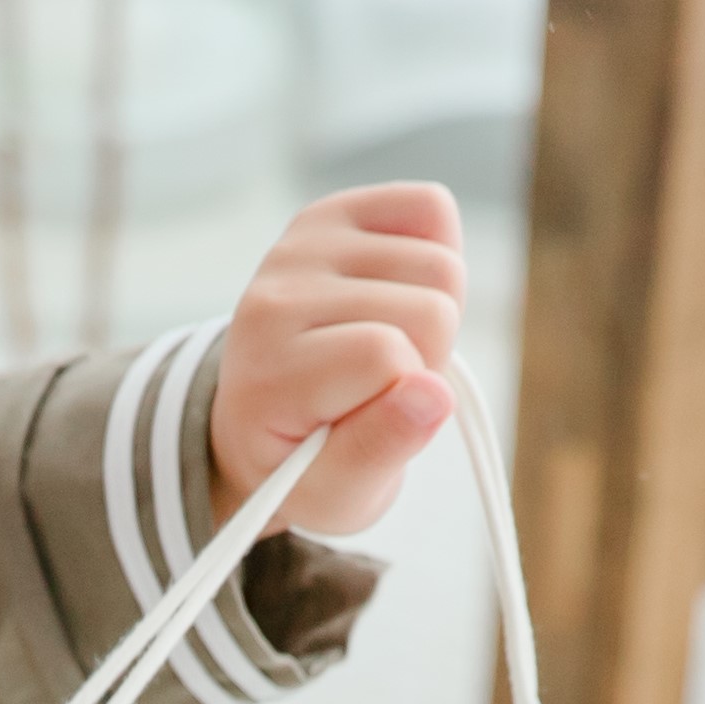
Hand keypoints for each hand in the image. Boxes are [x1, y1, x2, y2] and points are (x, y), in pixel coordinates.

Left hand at [208, 181, 467, 539]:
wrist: (262, 419)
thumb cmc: (303, 465)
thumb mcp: (336, 495)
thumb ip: (379, 452)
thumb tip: (433, 395)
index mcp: (269, 371)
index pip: (390, 357)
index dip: (411, 398)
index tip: (375, 417)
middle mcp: (276, 294)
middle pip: (431, 307)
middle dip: (427, 357)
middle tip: (380, 385)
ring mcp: (301, 244)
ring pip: (441, 263)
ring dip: (431, 314)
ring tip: (383, 347)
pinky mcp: (333, 211)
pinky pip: (431, 208)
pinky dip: (435, 254)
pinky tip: (395, 295)